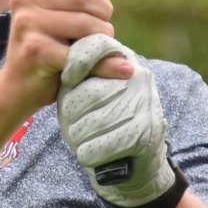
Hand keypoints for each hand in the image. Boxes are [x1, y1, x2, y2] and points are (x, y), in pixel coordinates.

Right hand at [0, 0, 132, 113]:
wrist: (19, 86)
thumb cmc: (47, 39)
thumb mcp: (60, 2)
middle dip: (103, 15)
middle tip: (100, 30)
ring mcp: (26, 22)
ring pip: (88, 24)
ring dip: (103, 40)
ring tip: (96, 48)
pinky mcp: (35, 50)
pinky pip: (82, 53)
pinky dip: (105, 64)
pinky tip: (114, 69)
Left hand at [57, 34, 175, 207]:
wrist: (134, 162)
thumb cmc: (101, 122)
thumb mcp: (87, 92)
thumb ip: (76, 76)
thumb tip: (62, 65)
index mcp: (124, 60)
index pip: (99, 45)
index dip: (77, 61)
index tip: (66, 78)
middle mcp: (139, 78)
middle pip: (89, 92)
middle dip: (71, 112)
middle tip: (71, 123)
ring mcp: (145, 105)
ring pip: (92, 121)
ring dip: (77, 136)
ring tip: (80, 138)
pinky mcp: (146, 133)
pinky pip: (103, 144)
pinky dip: (88, 153)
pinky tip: (88, 154)